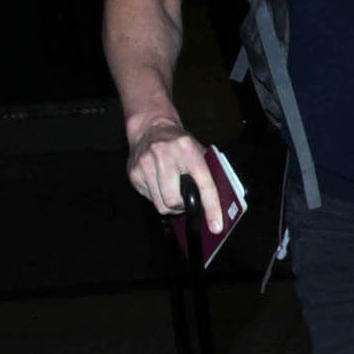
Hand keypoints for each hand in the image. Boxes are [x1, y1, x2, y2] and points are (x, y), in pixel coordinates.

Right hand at [126, 114, 223, 233]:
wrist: (151, 127)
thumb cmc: (179, 142)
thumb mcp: (197, 150)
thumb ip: (206, 171)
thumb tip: (219, 202)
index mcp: (187, 148)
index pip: (203, 183)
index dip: (211, 207)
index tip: (216, 226)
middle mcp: (165, 154)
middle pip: (175, 200)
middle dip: (183, 206)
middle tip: (186, 201)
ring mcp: (146, 164)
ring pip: (161, 204)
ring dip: (170, 205)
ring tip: (174, 193)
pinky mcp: (134, 173)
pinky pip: (149, 199)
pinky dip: (157, 197)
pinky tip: (159, 184)